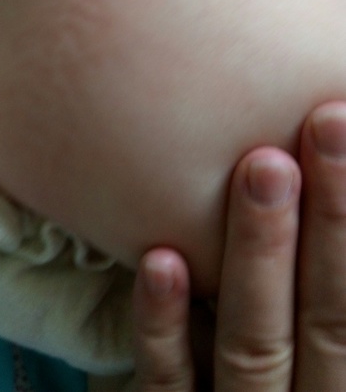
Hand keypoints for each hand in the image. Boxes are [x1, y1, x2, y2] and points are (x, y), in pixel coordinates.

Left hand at [129, 101, 345, 390]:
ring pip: (254, 341)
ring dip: (259, 252)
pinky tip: (161, 260)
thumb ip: (329, 310)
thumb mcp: (321, 358)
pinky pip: (168, 384)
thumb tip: (336, 227)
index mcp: (343, 380)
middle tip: (326, 122)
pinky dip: (165, 326)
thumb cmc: (294, 387)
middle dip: (332, 217)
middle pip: (329, 314)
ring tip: (261, 165)